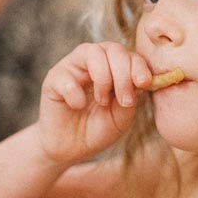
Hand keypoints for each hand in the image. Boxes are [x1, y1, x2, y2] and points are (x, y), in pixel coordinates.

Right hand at [37, 41, 151, 166]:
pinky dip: (76, 94)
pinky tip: (77, 106)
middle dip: (123, 74)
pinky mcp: (53, 80)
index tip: (144, 84)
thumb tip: (139, 80)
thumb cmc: (98, 129)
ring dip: (103, 77)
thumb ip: (131, 96)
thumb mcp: (122, 116)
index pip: (129, 54)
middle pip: (113, 49)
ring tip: (102, 102)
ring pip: (91, 51)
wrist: (71, 149)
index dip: (138, 66)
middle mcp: (93, 62)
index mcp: (113, 67)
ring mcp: (72, 68)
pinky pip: (67, 77)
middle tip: (124, 101)